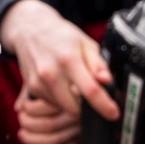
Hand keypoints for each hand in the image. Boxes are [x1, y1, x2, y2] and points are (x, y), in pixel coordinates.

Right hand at [0, 0, 117, 143]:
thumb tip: (107, 81)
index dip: (104, 106)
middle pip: (74, 108)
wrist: (30, 29)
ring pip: (63, 108)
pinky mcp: (32, 88)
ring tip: (75, 87)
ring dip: (73, 104)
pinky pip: (52, 103)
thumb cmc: (61, 35)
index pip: (90, 90)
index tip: (114, 114)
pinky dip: (61, 100)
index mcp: (69, 59)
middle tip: (94, 100)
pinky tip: (62, 85)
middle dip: (87, 109)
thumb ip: (97, 64)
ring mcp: (39, 82)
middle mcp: (51, 73)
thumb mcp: (85, 43)